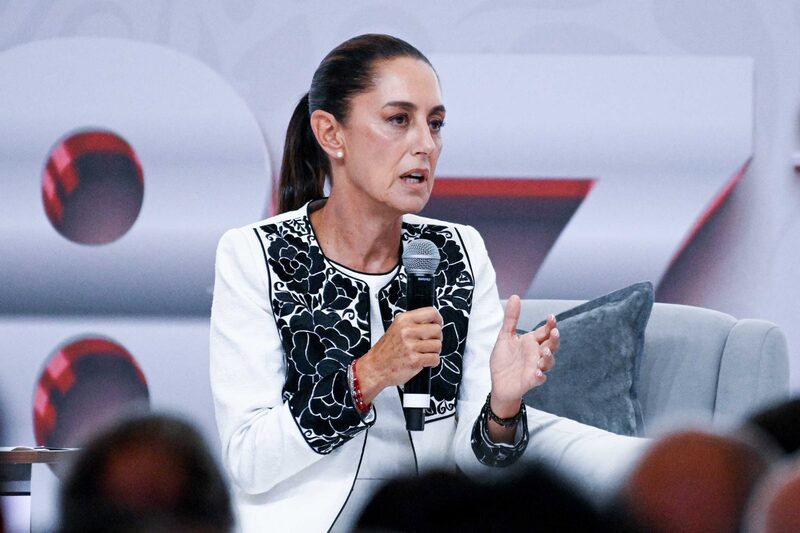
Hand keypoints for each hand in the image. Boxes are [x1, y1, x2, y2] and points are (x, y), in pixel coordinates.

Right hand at [356, 307, 442, 404]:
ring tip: (424, 353)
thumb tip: (433, 321)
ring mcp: (410, 346)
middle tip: (429, 343)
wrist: (375, 368)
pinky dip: (432, 362)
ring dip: (434, 351)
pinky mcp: (414, 360)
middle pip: (437, 330)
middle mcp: (407, 331)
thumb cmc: (385, 351)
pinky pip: (435, 359)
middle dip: (436, 338)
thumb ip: (413, 323)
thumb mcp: (396, 329)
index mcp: (403, 320)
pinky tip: (424, 361)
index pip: (431, 312)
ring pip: (438, 345)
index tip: (438, 324)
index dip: (438, 319)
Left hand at [489, 295, 558, 416]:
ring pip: (549, 362)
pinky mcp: (530, 381)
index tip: (551, 317)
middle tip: (555, 331)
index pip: (545, 332)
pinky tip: (536, 372)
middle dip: (555, 339)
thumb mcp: (505, 336)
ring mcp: (535, 367)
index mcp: (532, 342)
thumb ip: (511, 318)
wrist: (498, 383)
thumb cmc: (504, 360)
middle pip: (551, 346)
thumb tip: (515, 296)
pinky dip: (540, 375)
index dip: (550, 324)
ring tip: (545, 352)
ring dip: (549, 357)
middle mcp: (536, 354)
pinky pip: (539, 379)